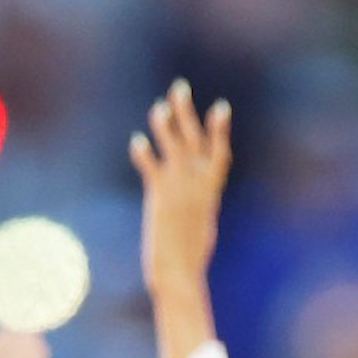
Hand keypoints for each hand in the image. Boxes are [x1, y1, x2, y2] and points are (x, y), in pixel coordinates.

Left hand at [131, 79, 231, 291]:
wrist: (180, 271)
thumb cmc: (190, 257)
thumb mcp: (202, 226)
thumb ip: (200, 206)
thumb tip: (200, 203)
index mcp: (210, 190)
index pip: (219, 153)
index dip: (219, 130)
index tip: (221, 107)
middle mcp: (198, 183)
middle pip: (194, 139)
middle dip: (186, 112)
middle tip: (179, 87)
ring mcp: (180, 187)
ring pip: (174, 146)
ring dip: (165, 125)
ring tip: (159, 107)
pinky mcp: (160, 195)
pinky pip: (152, 167)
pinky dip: (144, 154)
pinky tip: (137, 142)